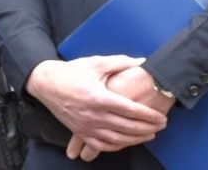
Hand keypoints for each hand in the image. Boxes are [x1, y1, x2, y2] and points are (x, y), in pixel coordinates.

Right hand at [26, 57, 167, 160]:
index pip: (130, 110)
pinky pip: (101, 145)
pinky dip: (117, 146)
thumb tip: (142, 61)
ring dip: (136, 139)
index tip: (161, 117)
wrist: (46, 83)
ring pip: (117, 139)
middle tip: (161, 125)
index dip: (149, 115)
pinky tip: (126, 142)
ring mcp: (86, 126)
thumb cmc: (71, 72)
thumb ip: (120, 62)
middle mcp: (93, 115)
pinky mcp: (80, 132)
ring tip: (149, 135)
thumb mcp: (96, 63)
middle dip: (148, 128)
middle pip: (127, 126)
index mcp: (98, 97)